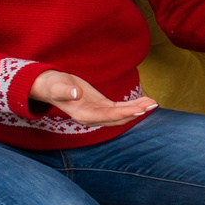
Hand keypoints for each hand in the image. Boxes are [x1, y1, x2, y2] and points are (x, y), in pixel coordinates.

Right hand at [29, 70, 157, 125]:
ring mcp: (98, 113)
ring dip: (137, 109)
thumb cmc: (53, 86)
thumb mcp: (57, 86)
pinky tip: (144, 101)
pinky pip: (120, 109)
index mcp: (83, 115)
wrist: (51, 87)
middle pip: (118, 118)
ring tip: (153, 103)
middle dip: (135, 112)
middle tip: (152, 105)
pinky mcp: (102, 107)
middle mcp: (92, 118)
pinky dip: (132, 105)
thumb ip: (66, 91)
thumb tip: (76, 93)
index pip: (107, 116)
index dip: (124, 113)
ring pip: (121, 115)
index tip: (140, 110)